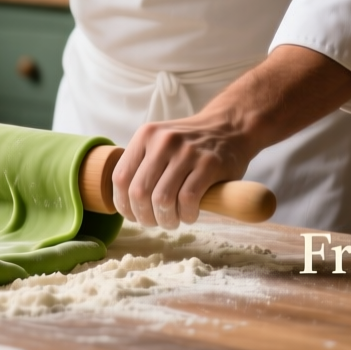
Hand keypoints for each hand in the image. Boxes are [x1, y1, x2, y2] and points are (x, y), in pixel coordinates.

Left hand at [112, 111, 252, 229]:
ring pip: (163, 199)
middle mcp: (163, 141)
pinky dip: (187, 215)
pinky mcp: (209, 164)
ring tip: (173, 220)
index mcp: (145, 135)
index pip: (120, 177)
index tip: (133, 215)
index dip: (123, 204)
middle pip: (140, 192)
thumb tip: (123, 202)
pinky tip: (190, 214)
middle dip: (145, 217)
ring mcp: (187, 152)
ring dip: (166, 219)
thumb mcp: (160, 143)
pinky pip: (188, 200)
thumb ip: (142, 165)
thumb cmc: (191, 144)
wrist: (229, 127)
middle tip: (155, 222)